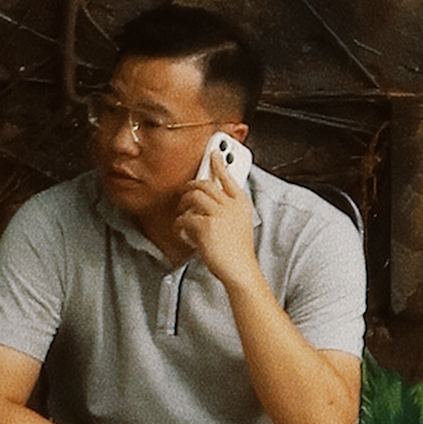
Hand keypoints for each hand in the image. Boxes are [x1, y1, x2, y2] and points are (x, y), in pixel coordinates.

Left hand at [174, 154, 259, 289]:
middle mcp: (231, 205)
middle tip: (186, 190)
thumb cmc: (238, 252)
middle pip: (206, 184)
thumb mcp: (239, 224)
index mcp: (242, 203)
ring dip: (183, 204)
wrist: (240, 270)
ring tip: (182, 213)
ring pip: (193, 196)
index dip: (220, 162)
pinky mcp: (204, 226)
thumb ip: (228, 210)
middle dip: (192, 185)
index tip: (213, 153)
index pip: (229, 177)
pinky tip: (183, 232)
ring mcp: (218, 214)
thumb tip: (208, 201)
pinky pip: (184, 218)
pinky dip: (180, 225)